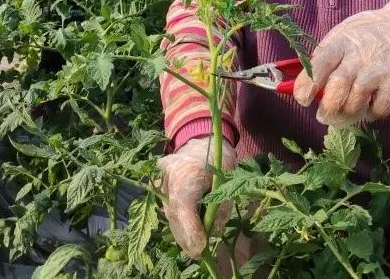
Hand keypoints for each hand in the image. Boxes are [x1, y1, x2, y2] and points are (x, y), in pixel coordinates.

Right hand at [156, 136, 236, 257]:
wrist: (203, 138)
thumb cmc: (220, 159)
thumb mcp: (229, 181)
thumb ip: (222, 207)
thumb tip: (215, 231)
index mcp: (189, 172)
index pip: (185, 206)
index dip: (191, 230)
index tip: (200, 248)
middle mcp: (171, 176)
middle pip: (175, 213)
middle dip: (186, 236)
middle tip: (198, 252)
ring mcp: (163, 177)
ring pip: (169, 210)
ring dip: (180, 228)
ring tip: (193, 242)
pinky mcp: (160, 181)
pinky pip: (167, 203)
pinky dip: (176, 216)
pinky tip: (186, 226)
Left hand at [291, 0, 389, 126]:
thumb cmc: (365, 36)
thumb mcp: (342, 36)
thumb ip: (322, 58)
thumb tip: (297, 84)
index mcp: (341, 42)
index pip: (319, 64)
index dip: (307, 84)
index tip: (302, 99)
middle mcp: (359, 55)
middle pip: (338, 86)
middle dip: (328, 107)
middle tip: (324, 115)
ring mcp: (379, 69)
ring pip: (356, 101)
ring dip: (348, 113)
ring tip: (346, 111)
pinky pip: (380, 108)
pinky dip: (371, 114)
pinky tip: (368, 107)